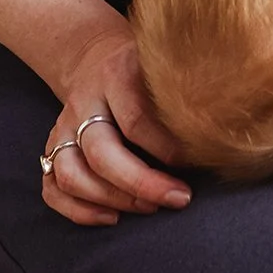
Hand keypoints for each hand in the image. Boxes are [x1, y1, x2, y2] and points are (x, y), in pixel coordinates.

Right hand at [40, 15, 191, 227]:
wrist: (94, 55)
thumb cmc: (142, 69)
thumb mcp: (162, 63)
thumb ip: (186, 88)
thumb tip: (220, 129)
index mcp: (115, 76)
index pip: (135, 119)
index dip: (165, 148)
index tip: (195, 162)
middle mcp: (83, 103)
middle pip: (102, 153)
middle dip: (142, 184)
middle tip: (180, 198)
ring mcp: (63, 128)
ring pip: (71, 174)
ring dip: (113, 199)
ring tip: (150, 208)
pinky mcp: (52, 148)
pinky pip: (51, 187)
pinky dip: (78, 210)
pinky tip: (112, 217)